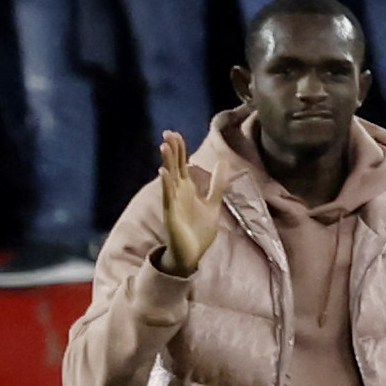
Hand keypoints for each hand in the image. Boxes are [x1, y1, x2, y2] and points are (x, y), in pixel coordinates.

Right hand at [146, 132, 217, 274]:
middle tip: (168, 132)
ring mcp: (173, 202)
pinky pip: (168, 196)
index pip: (182, 164)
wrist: (192, 253)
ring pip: (169, 178)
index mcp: (188, 189)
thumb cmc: (199, 229)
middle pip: (174, 166)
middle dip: (172, 150)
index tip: (176, 133)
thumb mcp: (213, 202)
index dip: (180, 149)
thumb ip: (217, 184)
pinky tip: (163, 172)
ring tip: (164, 145)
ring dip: (167, 162)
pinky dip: (166, 184)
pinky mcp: (171, 213)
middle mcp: (178, 193)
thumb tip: (222, 163)